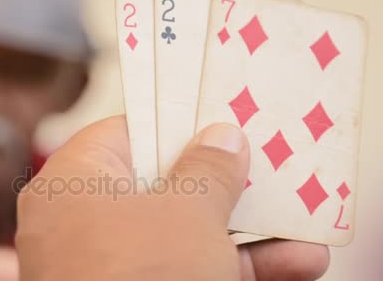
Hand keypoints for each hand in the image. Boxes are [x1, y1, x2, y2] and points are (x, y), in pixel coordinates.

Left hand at [16, 116, 328, 280]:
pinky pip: (189, 270)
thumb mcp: (186, 214)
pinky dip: (239, 268)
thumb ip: (209, 169)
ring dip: (250, 232)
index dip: (179, 121)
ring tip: (308, 222)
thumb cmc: (143, 276)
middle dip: (227, 181)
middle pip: (165, 184)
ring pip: (185, 233)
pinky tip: (298, 264)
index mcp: (74, 182)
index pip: (127, 132)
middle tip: (270, 165)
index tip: (223, 117)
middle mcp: (86, 221)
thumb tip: (223, 137)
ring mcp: (111, 264)